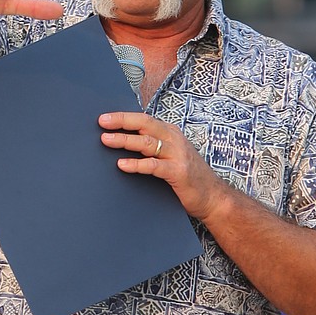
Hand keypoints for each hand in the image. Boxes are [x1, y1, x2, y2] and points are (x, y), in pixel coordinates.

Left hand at [97, 113, 221, 219]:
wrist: (213, 197)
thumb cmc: (188, 177)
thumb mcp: (170, 155)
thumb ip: (152, 147)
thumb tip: (123, 142)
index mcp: (170, 133)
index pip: (144, 120)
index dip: (124, 117)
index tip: (105, 118)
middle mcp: (174, 140)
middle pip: (144, 125)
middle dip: (122, 122)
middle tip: (102, 123)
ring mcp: (177, 155)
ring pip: (147, 142)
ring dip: (125, 140)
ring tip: (106, 140)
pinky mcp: (178, 172)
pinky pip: (153, 165)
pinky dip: (136, 164)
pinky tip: (122, 164)